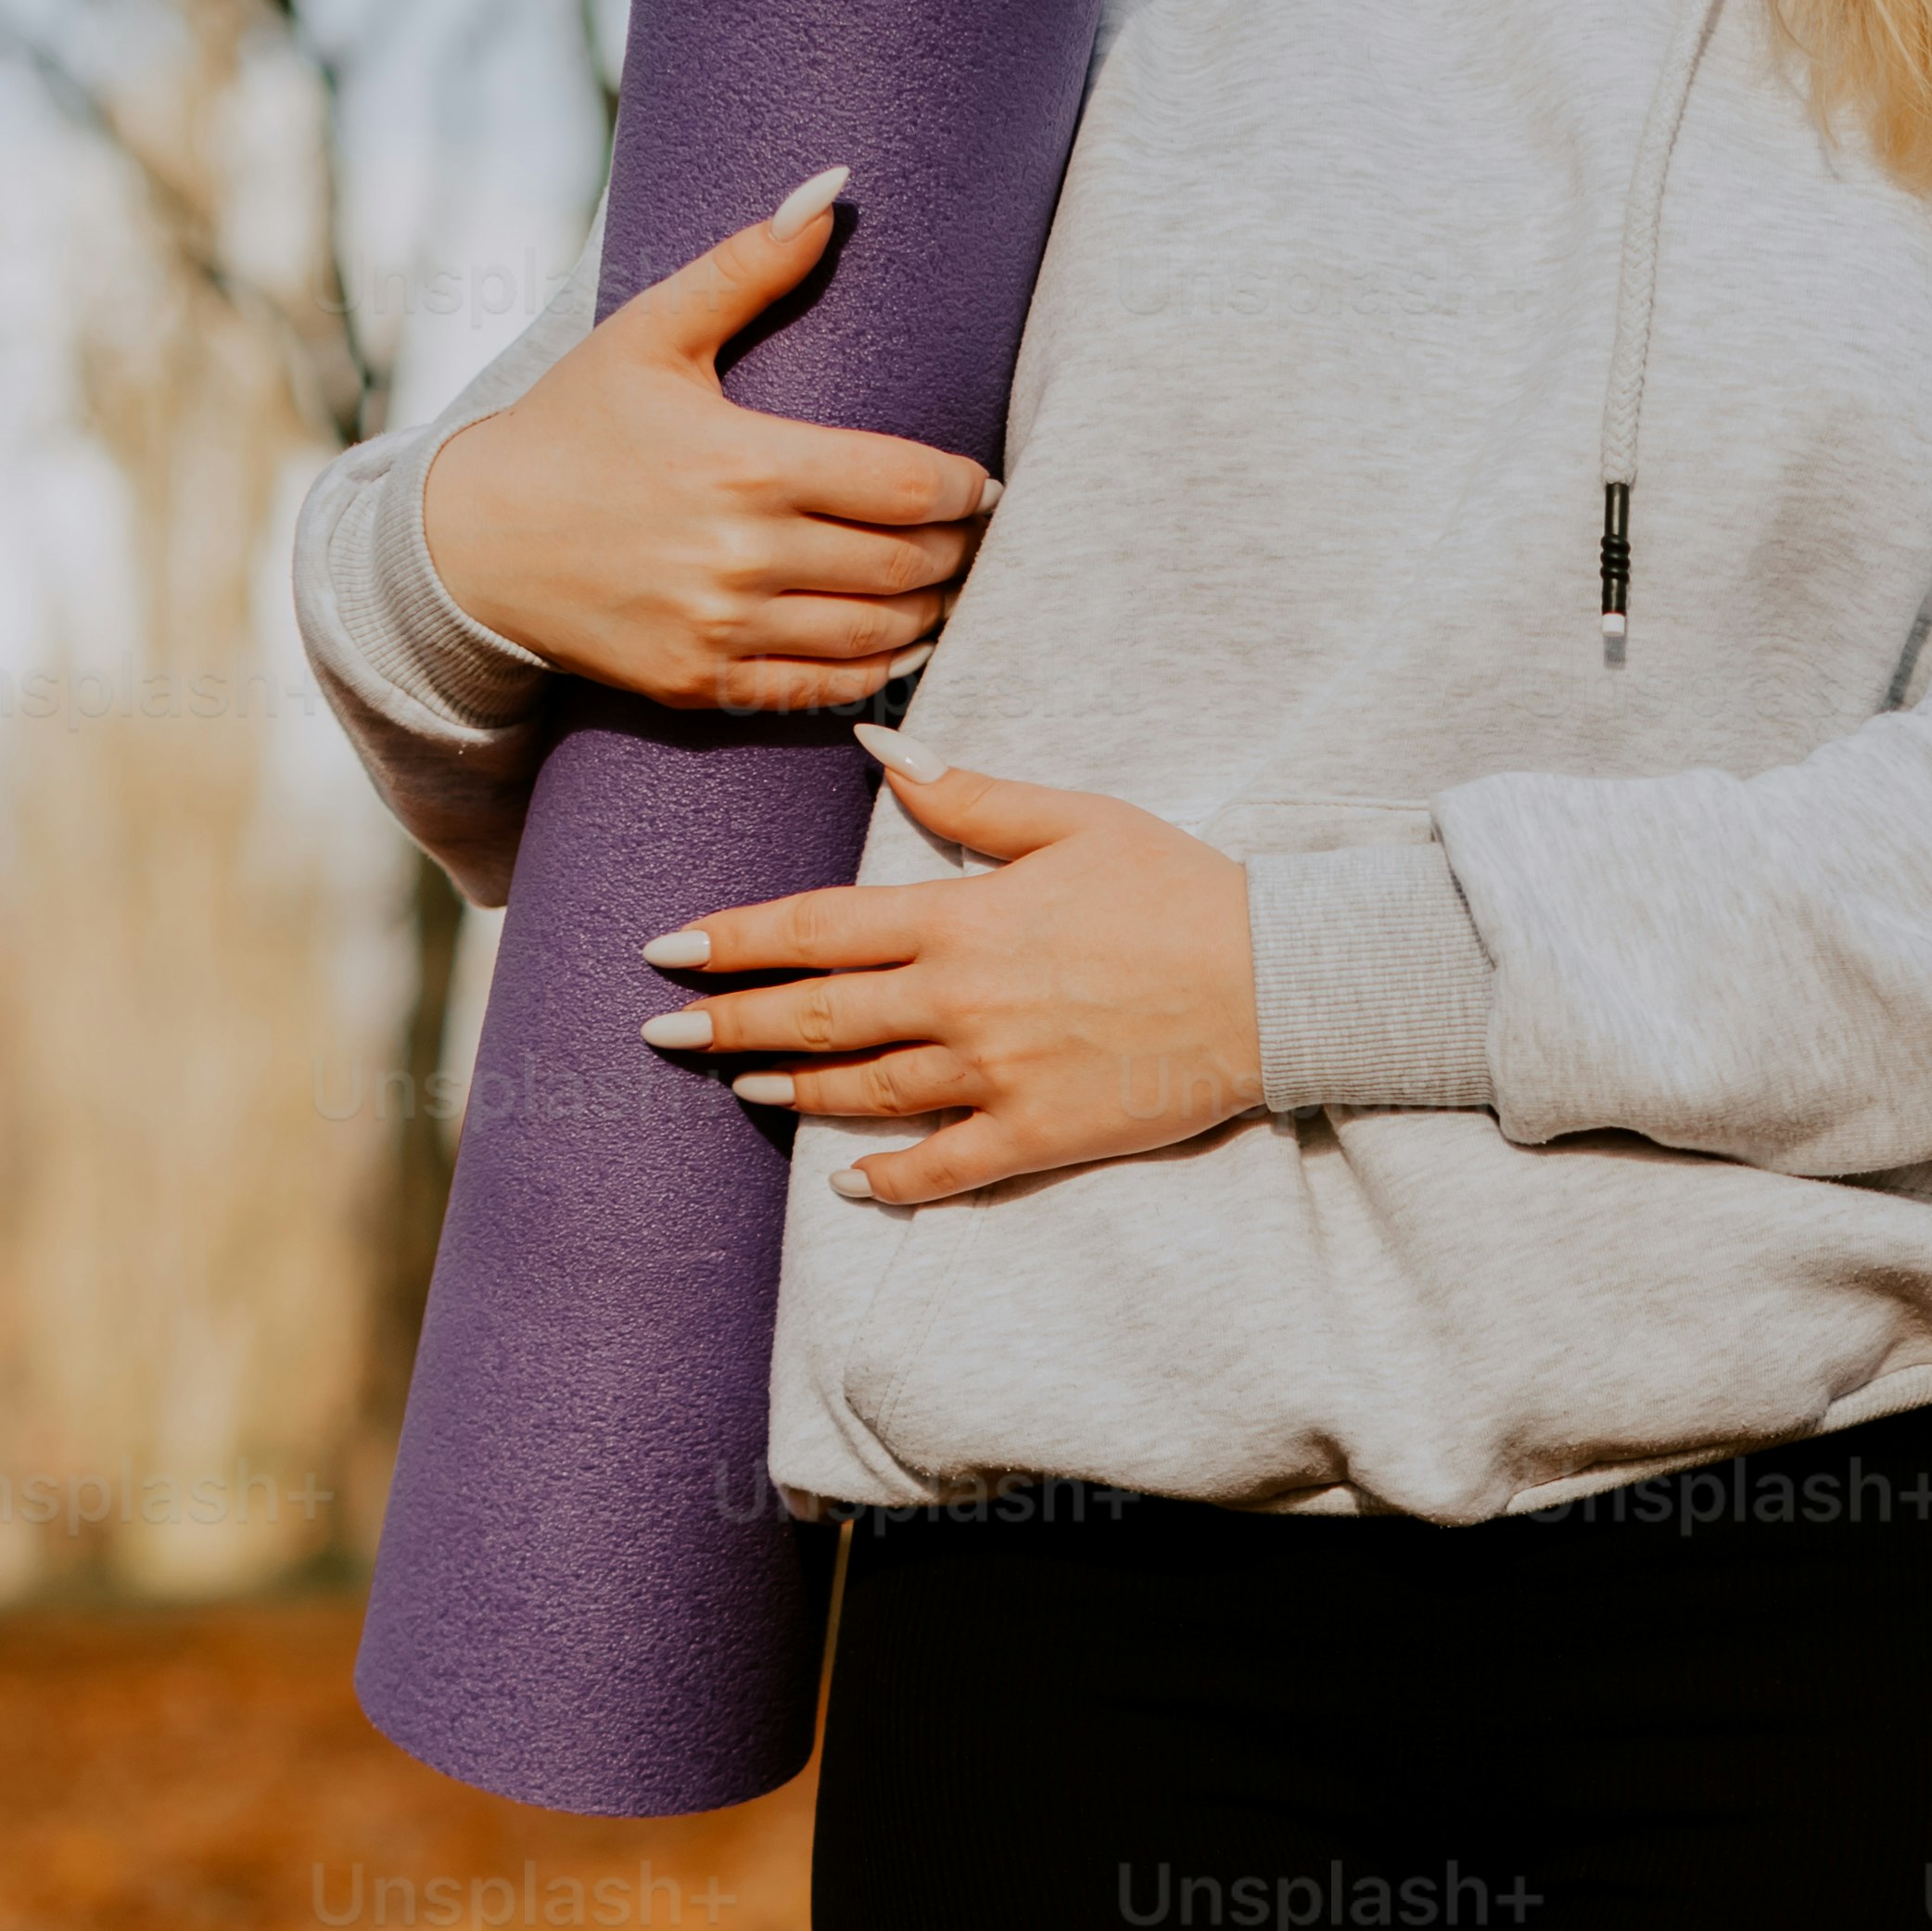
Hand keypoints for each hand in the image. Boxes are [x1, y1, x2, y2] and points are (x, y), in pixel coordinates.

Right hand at [421, 169, 992, 712]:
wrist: (477, 540)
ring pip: (874, 634)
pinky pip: (822, 692)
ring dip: (929, 612)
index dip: (959, 488)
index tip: (979, 483)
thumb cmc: (574, 425)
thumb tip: (829, 192)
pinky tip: (898, 644)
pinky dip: (876, 672)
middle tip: (972, 535)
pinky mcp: (704, 684)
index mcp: (744, 464)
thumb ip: (746, 266)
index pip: (900, 484)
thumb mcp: (650, 332)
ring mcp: (723, 629)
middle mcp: (741, 556)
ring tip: (945, 586)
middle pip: (902, 564)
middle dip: (955, 550)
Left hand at [639, 749, 1263, 1200]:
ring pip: (864, 1089)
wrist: (1272, 981)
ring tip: (738, 1082)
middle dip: (727, 1020)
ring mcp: (995, 1076)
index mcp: (960, 916)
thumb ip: (969, 793)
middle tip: (658, 1035)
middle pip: (818, 1013)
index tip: (669, 947)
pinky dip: (889, 1179)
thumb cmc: (1178, 886)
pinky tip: (845, 1180)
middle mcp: (960, 1000)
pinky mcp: (1038, 1135)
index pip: (817, 927)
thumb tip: (882, 749)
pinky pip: (943, 1167)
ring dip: (791, 1086)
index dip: (735, 937)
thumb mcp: (1073, 817)